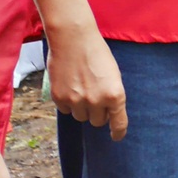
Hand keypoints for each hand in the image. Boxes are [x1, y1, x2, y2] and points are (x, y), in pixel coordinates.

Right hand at [48, 24, 127, 140]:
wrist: (74, 40)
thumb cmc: (97, 54)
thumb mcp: (113, 75)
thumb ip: (111, 94)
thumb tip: (107, 111)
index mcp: (115, 95)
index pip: (118, 123)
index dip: (118, 132)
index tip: (116, 137)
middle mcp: (96, 101)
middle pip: (97, 121)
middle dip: (98, 113)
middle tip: (96, 99)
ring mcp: (76, 101)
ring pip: (80, 117)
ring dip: (82, 108)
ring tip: (82, 89)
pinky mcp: (59, 98)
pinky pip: (65, 110)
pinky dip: (68, 103)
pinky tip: (70, 87)